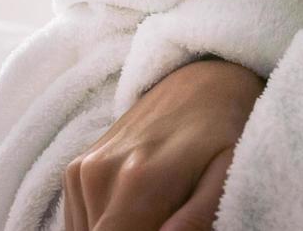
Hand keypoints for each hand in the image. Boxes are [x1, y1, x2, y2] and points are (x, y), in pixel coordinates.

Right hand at [62, 57, 264, 230]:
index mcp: (139, 180)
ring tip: (156, 210)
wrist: (198, 85)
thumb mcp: (227, 174)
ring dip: (120, 230)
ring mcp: (82, 170)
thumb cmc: (222, 135)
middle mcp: (99, 174)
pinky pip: (79, 222)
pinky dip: (103, 225)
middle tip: (167, 217)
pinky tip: (135, 208)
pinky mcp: (74, 170)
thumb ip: (199, 216)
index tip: (166, 226)